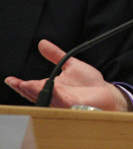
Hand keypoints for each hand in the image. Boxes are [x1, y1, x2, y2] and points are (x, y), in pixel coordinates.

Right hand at [4, 39, 129, 110]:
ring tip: (25, 85)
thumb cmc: (89, 83)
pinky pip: (62, 100)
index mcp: (52, 87)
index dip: (20, 84)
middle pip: (35, 94)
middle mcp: (55, 96)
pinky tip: (51, 86)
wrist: (107, 93)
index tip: (10, 79)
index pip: (33, 86)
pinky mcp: (74, 105)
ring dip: (35, 92)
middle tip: (16, 83)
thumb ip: (56, 55)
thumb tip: (42, 43)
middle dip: (24, 89)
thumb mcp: (70, 65)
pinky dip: (55, 94)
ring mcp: (63, 102)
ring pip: (46, 98)